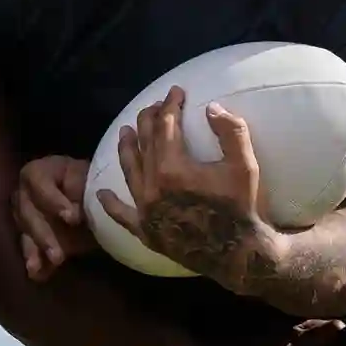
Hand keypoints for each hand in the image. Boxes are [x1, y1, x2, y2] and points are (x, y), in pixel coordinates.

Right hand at [12, 155, 95, 276]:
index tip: (71, 218)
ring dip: (36, 251)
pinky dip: (35, 262)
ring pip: (25, 233)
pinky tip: (38, 275)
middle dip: (43, 235)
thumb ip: (82, 197)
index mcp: (40, 171)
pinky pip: (29, 248)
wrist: (94, 201)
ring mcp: (23, 214)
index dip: (53, 200)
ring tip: (44, 267)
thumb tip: (71, 217)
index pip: (38, 182)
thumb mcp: (90, 185)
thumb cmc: (91, 186)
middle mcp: (25, 192)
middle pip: (27, 212)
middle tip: (58, 255)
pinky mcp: (28, 235)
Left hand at [98, 89, 280, 285]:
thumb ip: (230, 131)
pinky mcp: (146, 231)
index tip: (175, 91)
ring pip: (129, 172)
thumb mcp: (245, 165)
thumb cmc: (244, 208)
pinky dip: (111, 205)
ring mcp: (146, 210)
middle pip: (145, 144)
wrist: (239, 255)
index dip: (171, 105)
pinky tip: (100, 194)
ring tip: (124, 132)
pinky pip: (123, 216)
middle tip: (153, 106)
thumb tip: (211, 107)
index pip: (166, 127)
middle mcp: (152, 187)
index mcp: (172, 168)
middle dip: (149, 121)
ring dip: (126, 149)